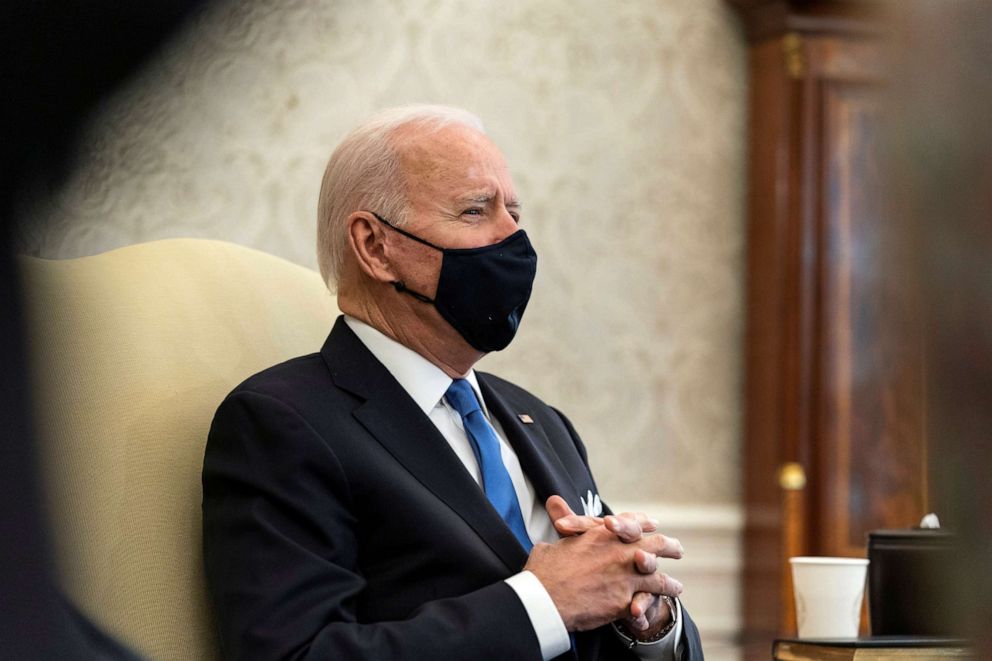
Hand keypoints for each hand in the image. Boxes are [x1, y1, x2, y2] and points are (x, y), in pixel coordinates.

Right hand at [526, 496, 683, 631]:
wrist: (546, 599)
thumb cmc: (544, 571)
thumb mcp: (553, 539)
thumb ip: (562, 520)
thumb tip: (554, 502)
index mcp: (602, 535)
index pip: (631, 523)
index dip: (643, 523)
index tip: (652, 524)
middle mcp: (619, 553)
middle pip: (655, 545)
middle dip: (668, 547)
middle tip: (677, 550)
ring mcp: (625, 577)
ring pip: (658, 577)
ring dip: (669, 583)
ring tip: (676, 587)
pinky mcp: (624, 601)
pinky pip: (646, 603)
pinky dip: (652, 609)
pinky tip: (658, 613)